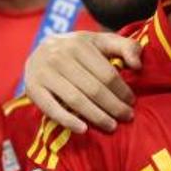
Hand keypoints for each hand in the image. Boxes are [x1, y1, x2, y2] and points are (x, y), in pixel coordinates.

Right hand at [23, 32, 140, 132]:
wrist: (39, 51)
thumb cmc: (77, 49)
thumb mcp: (101, 41)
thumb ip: (125, 46)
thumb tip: (137, 65)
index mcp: (79, 44)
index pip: (106, 73)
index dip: (122, 90)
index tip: (131, 102)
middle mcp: (59, 56)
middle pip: (93, 88)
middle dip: (113, 106)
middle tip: (127, 117)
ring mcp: (44, 72)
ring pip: (76, 100)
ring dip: (96, 116)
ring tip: (111, 126)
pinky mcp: (32, 89)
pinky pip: (52, 109)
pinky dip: (68, 120)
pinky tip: (83, 129)